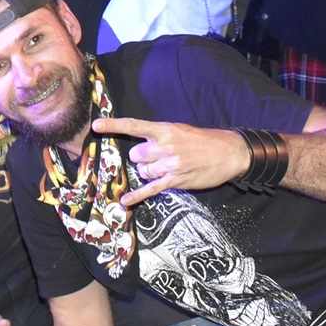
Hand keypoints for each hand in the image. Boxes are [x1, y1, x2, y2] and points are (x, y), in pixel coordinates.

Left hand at [96, 116, 250, 206]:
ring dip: (148, 172)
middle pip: (136, 155)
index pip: (133, 126)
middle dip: (141, 158)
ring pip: (143, 172)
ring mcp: (170, 166)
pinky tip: (125, 201)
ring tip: (165, 168)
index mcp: (164, 130)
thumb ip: (159, 137)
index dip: (113, 125)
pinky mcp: (176, 181)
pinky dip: (137, 195)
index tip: (96, 125)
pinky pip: (151, 189)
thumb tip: (141, 146)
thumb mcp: (180, 130)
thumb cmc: (202, 140)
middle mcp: (165, 147)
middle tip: (156, 157)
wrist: (228, 152)